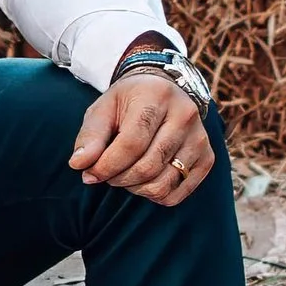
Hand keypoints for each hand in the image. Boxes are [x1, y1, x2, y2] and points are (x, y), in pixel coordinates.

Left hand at [70, 72, 213, 204]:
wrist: (163, 90)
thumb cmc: (128, 102)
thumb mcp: (103, 109)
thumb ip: (90, 136)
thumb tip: (78, 165)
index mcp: (156, 97)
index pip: (131, 144)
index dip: (106, 165)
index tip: (89, 174)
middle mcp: (185, 116)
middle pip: (147, 166)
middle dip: (118, 178)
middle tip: (106, 174)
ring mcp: (200, 138)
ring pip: (162, 183)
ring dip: (134, 189)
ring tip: (123, 176)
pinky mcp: (207, 157)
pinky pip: (178, 193)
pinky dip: (154, 195)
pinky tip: (142, 181)